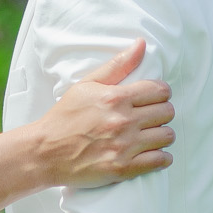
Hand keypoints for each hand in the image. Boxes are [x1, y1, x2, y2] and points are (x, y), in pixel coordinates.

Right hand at [32, 40, 173, 187]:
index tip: (153, 98)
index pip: (160, 91)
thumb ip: (117, 65)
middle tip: (151, 117)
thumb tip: (141, 44)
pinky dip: (161, 158)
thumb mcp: (87, 84)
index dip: (161, 93)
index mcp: (115, 97)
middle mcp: (123, 121)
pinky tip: (152, 153)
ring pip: (167, 136)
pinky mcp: (123, 168)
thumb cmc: (65, 116)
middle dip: (162, 112)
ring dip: (162, 134)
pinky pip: (160, 161)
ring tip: (151, 135)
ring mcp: (124, 146)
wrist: (45, 151)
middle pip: (167, 112)